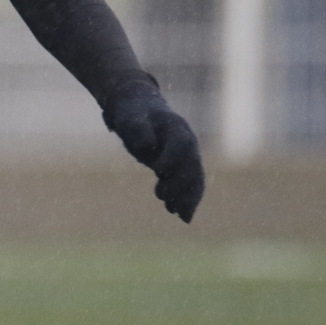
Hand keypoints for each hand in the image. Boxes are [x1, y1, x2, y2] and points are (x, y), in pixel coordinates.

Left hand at [101, 77, 205, 222]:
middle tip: (164, 198)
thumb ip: (138, 130)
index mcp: (176, 127)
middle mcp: (187, 142)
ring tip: (177, 213)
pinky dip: (186, 199)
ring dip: (188, 197)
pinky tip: (177, 213)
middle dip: (182, 184)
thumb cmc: (133, 114)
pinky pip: (189, 185)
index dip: (173, 158)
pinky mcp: (181, 166)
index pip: (181, 144)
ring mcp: (187, 155)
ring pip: (195, 179)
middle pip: (192, 165)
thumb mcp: (130, 119)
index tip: (159, 170)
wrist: (140, 111)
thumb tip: (146, 148)